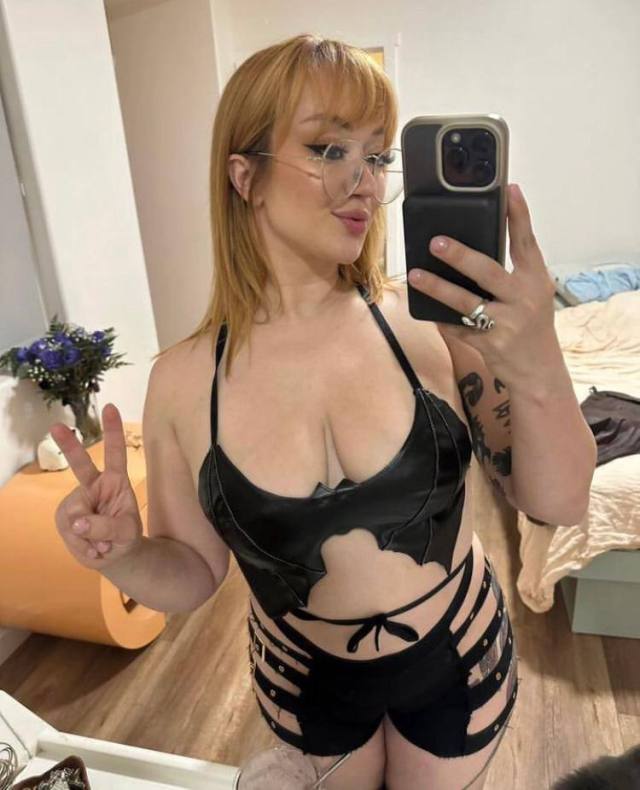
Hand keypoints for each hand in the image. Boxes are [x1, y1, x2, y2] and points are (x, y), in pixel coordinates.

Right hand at [50, 403, 142, 570]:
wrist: (115, 557)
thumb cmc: (126, 537)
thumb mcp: (126, 533)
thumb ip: (106, 526)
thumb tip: (77, 522)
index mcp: (115, 481)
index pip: (115, 453)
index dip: (113, 431)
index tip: (110, 407)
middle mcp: (93, 486)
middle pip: (80, 465)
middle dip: (68, 445)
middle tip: (56, 426)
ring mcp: (77, 502)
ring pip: (75, 516)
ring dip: (90, 536)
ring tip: (103, 544)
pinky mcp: (66, 519)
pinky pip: (70, 532)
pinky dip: (83, 546)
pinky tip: (93, 549)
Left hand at [407, 183, 558, 384]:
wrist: (539, 371)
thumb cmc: (530, 326)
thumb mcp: (531, 295)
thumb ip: (511, 273)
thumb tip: (470, 249)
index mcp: (536, 280)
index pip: (526, 242)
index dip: (518, 215)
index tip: (509, 190)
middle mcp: (523, 299)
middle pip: (487, 271)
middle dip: (460, 256)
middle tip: (435, 242)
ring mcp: (507, 323)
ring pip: (465, 302)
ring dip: (437, 288)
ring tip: (416, 275)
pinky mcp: (490, 344)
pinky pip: (457, 327)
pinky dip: (440, 318)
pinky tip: (424, 309)